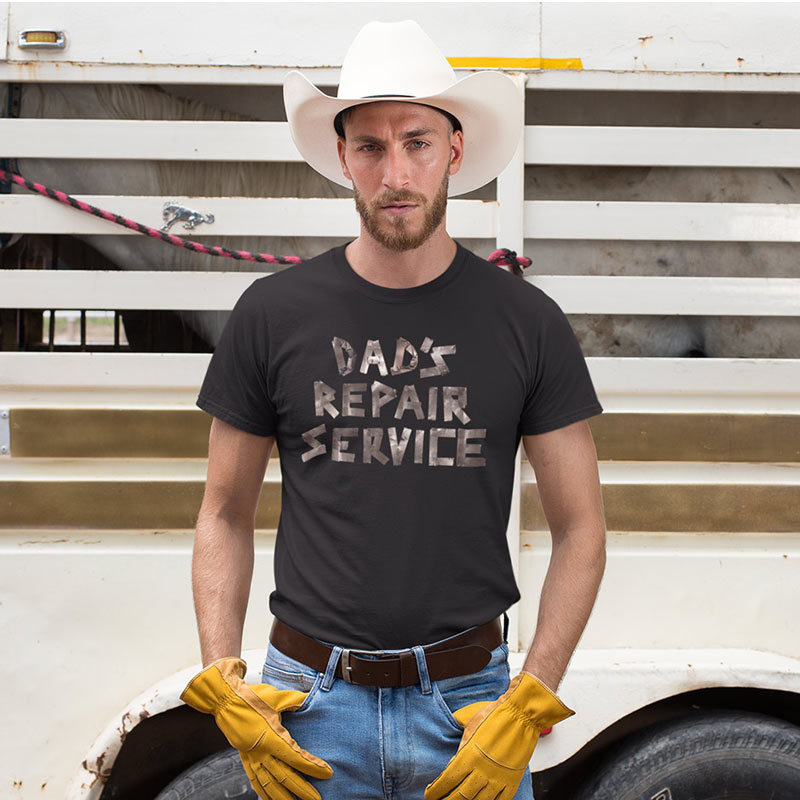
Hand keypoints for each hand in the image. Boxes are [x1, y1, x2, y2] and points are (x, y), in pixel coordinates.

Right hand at [180, 657, 332, 799]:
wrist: (225, 700)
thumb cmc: (252, 697)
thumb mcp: (277, 696)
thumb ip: (296, 700)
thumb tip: (311, 697)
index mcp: (270, 736)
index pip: (295, 756)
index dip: (312, 766)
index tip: (327, 773)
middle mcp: (260, 752)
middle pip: (284, 776)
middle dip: (302, 789)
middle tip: (317, 799)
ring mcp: (251, 758)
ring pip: (269, 785)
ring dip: (284, 797)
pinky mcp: (245, 760)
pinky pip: (256, 782)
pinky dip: (266, 794)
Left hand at [425, 671, 573, 799]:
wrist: (521, 714)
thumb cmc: (494, 715)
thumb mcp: (468, 723)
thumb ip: (458, 743)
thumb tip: (451, 760)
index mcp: (468, 755)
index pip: (447, 780)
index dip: (436, 791)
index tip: (430, 795)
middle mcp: (482, 771)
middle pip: (460, 796)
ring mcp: (498, 779)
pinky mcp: (512, 781)